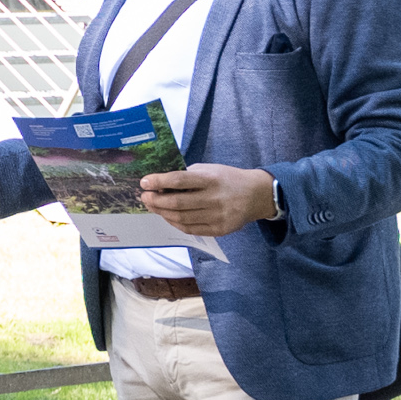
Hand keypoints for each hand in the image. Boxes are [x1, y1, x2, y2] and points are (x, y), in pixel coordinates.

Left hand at [138, 163, 281, 239]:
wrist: (257, 195)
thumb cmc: (228, 179)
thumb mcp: (210, 169)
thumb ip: (188, 175)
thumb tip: (161, 183)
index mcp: (211, 179)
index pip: (179, 180)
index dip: (159, 182)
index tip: (144, 182)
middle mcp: (214, 199)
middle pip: (177, 203)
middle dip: (156, 201)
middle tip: (144, 197)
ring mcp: (217, 217)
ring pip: (181, 218)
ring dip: (163, 213)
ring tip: (153, 206)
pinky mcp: (219, 230)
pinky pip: (190, 229)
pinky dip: (175, 223)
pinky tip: (168, 216)